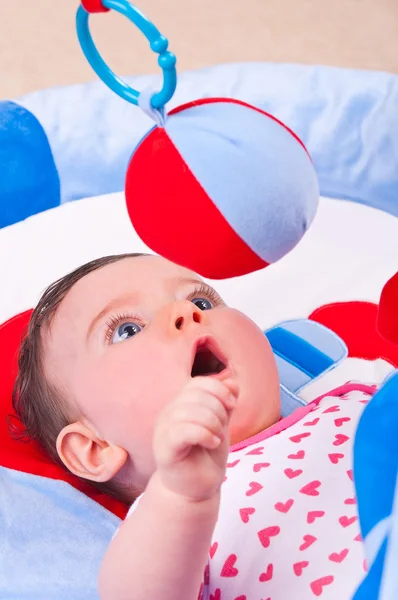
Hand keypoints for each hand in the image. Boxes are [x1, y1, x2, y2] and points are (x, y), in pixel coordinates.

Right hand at [153, 376, 237, 501]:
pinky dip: (203, 434)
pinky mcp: (164, 450)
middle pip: (195, 395)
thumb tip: (233, 382)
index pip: (197, 383)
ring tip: (217, 438)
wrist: (196, 490)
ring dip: (212, 423)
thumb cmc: (206, 457)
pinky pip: (182, 431)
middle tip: (222, 429)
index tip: (232, 405)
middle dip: (218, 409)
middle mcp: (168, 414)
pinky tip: (213, 443)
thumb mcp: (221, 425)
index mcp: (179, 405)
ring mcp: (163, 431)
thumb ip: (224, 404)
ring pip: (188, 411)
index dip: (219, 389)